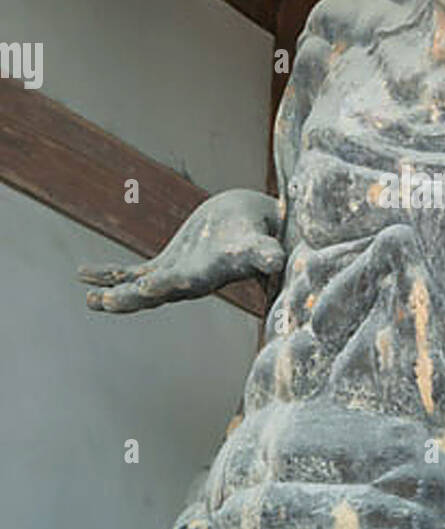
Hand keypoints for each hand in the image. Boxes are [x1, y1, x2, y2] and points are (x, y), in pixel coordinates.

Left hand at [80, 189, 284, 312]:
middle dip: (131, 298)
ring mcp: (175, 275)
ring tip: (89, 298)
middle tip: (104, 302)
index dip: (167, 284)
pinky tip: (83, 274)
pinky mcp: (166, 265)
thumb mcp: (264, 244)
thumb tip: (276, 261)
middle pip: (156, 293)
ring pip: (139, 287)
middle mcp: (189, 282)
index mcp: (210, 276)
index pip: (186, 283)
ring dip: (114, 292)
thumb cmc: (263, 234)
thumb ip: (266, 254)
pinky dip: (110, 274)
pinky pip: (133, 273)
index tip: (147, 288)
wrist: (254, 226)